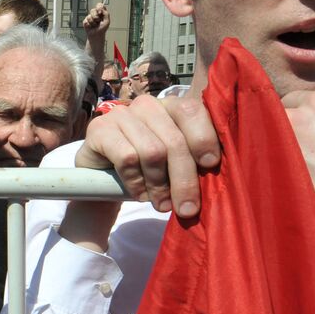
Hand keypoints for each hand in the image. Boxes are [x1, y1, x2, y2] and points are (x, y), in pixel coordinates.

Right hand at [74, 93, 219, 217]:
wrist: (103, 178)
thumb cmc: (147, 169)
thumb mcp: (174, 162)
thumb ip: (193, 158)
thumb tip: (215, 170)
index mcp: (170, 106)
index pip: (191, 110)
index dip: (203, 137)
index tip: (211, 165)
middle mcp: (146, 105)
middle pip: (174, 140)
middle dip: (184, 179)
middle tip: (188, 208)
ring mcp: (121, 115)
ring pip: (152, 152)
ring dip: (159, 185)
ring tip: (162, 204)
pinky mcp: (99, 129)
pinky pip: (127, 158)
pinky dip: (137, 182)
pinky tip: (140, 195)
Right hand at [81, 3, 109, 37]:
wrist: (96, 35)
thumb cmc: (102, 29)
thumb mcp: (107, 21)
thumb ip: (106, 14)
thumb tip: (102, 8)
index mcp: (101, 12)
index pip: (99, 5)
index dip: (99, 7)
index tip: (100, 12)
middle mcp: (95, 13)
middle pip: (93, 10)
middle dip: (95, 16)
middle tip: (98, 21)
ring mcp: (90, 17)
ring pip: (89, 16)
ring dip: (93, 22)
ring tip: (95, 25)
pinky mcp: (85, 21)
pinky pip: (86, 20)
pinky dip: (89, 25)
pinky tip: (91, 27)